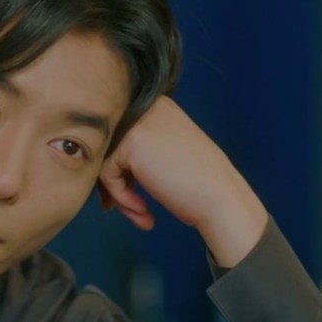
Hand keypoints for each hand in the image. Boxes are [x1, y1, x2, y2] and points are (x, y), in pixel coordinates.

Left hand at [99, 96, 267, 266]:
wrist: (221, 199)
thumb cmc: (199, 184)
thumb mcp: (167, 153)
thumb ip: (140, 149)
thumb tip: (100, 158)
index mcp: (158, 106)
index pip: (120, 137)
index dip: (124, 171)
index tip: (133, 197)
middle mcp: (147, 107)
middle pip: (110, 147)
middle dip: (117, 184)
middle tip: (135, 210)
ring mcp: (138, 122)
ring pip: (106, 161)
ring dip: (121, 195)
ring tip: (142, 215)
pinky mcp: (130, 142)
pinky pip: (107, 174)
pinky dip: (122, 197)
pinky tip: (144, 211)